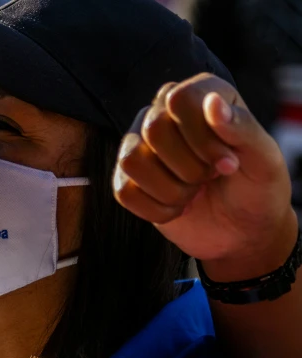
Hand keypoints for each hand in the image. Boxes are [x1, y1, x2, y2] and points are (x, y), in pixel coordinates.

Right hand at [113, 73, 296, 279]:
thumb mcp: (265, 159)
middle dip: (189, 167)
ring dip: (170, 190)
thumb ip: (243, 128)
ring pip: (131, 160)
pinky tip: (178, 208)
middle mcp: (164, 113)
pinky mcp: (128, 180)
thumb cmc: (256, 189)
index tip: (226, 163)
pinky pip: (124, 191)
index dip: (201, 136)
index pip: (179, 100)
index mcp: (201, 95)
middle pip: (153, 129)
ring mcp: (141, 147)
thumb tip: (212, 103)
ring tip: (192, 193)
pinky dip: (157, 209)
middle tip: (210, 178)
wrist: (242, 231)